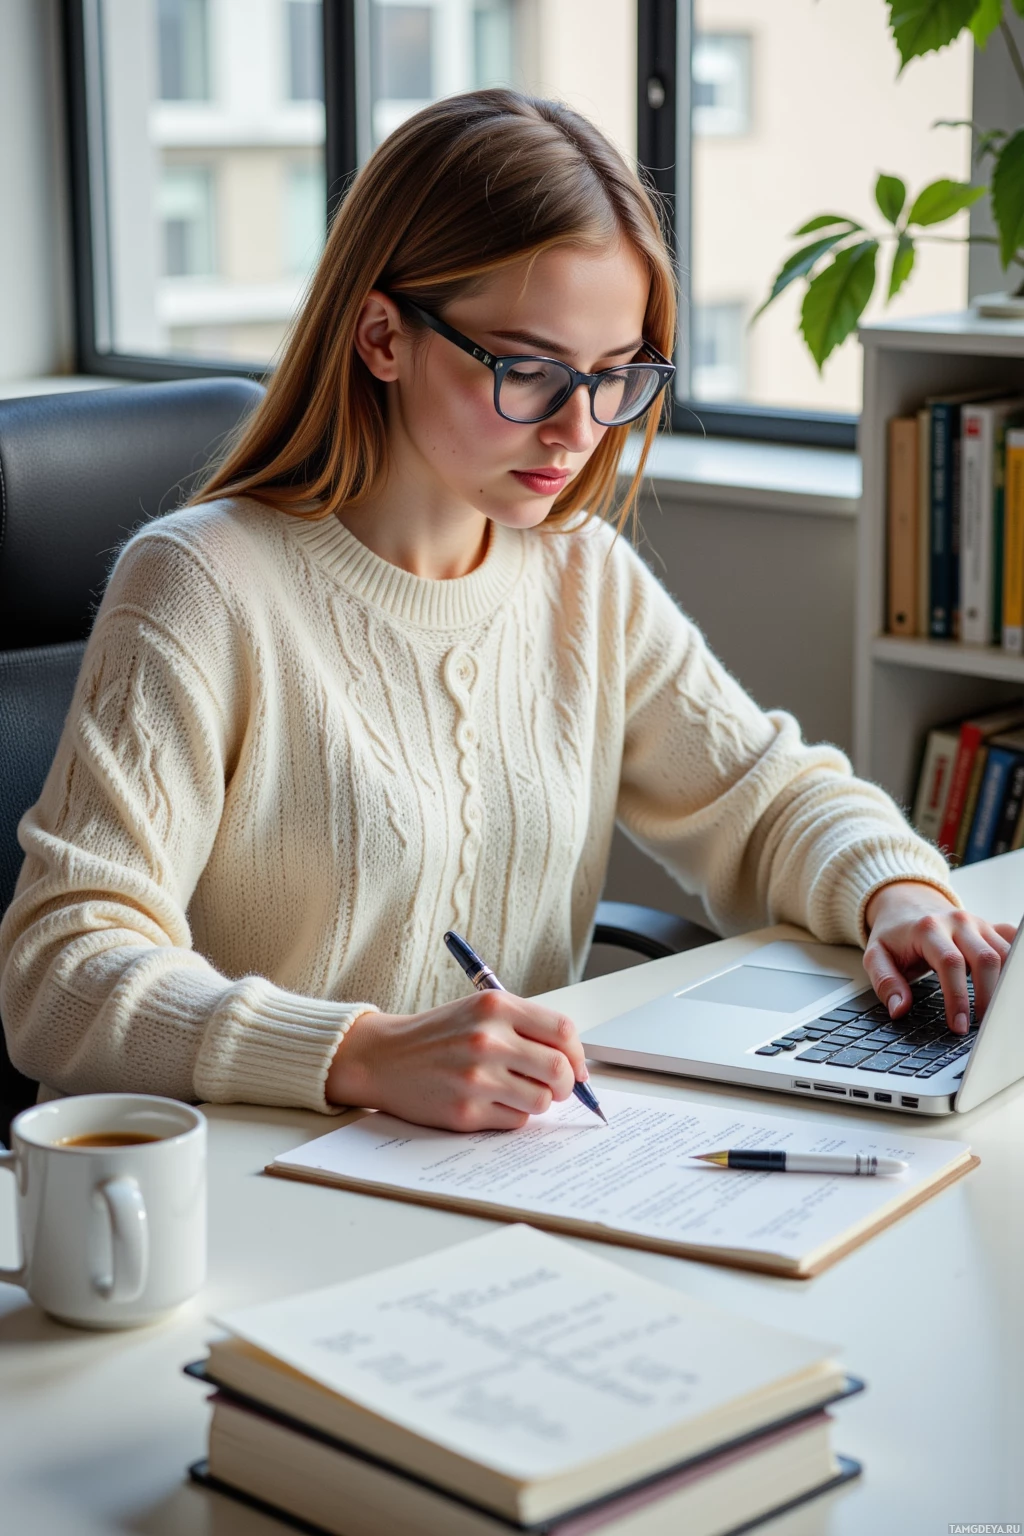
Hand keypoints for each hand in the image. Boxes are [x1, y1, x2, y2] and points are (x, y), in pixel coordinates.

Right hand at [325, 989, 587, 1130]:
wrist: (383, 1058)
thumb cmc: (438, 1036)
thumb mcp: (480, 1011)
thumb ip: (526, 1028)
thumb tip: (576, 1063)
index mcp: (495, 1006)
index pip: (562, 1031)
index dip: (577, 1053)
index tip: (576, 1066)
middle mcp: (487, 1039)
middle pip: (559, 1069)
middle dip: (566, 1084)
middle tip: (556, 1087)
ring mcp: (476, 1077)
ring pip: (542, 1101)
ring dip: (537, 1102)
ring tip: (515, 1092)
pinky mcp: (466, 1111)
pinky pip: (516, 1121)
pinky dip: (512, 1116)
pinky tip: (490, 1102)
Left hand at [863, 881, 1017, 1034]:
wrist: (906, 902)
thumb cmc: (893, 933)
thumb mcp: (876, 955)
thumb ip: (885, 982)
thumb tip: (899, 1009)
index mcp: (928, 929)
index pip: (950, 963)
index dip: (957, 997)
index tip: (958, 1025)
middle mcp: (957, 922)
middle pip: (985, 958)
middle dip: (987, 996)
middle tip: (981, 1025)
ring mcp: (977, 923)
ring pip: (1004, 952)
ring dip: (1004, 983)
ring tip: (995, 1011)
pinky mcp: (990, 927)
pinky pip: (1012, 940)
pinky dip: (1015, 961)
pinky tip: (1010, 983)